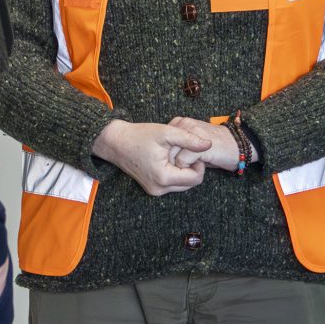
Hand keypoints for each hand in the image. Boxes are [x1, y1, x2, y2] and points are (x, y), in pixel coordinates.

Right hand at [93, 116, 209, 196]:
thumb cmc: (139, 135)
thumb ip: (189, 139)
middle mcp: (159, 189)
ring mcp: (154, 190)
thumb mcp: (166, 133)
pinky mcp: (152, 188)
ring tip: (175, 153)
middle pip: (190, 183)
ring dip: (184, 170)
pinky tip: (169, 158)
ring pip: (182, 184)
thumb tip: (209, 144)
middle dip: (192, 167)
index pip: (195, 178)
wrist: (115, 142)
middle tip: (184, 150)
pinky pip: (172, 183)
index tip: (192, 149)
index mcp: (164, 177)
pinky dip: (175, 172)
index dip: (199, 163)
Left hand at [166, 116, 245, 172]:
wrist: (239, 145)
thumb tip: (162, 157)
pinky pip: (183, 160)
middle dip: (170, 161)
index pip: (161, 141)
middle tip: (183, 167)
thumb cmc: (216, 147)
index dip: (165, 155)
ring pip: (172, 155)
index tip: (173, 163)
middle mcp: (185, 125)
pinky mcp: (200, 145)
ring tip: (191, 166)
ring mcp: (193, 134)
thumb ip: (178, 144)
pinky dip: (187, 168)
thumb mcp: (193, 143)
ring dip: (178, 166)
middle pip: (164, 148)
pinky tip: (199, 166)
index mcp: (182, 122)